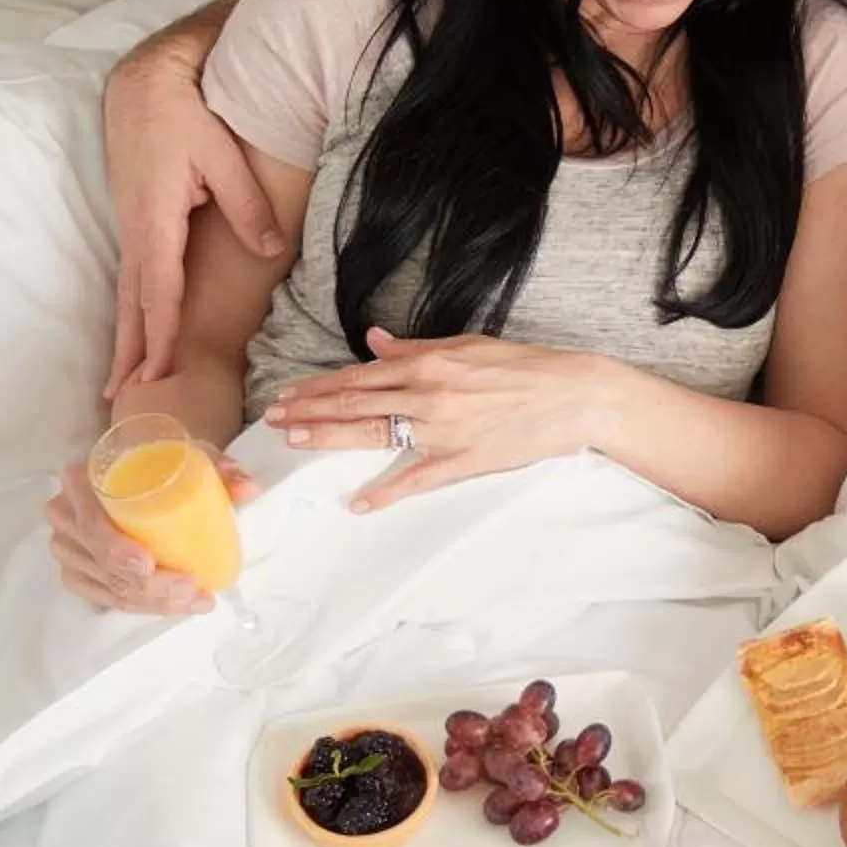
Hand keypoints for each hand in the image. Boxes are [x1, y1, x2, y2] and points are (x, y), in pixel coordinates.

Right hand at [43, 452, 256, 613]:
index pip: (90, 522)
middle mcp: (65, 514)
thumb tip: (247, 488)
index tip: (149, 564)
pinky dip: (142, 606)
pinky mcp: (77, 572)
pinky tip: (175, 606)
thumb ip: (218, 468)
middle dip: (148, 585)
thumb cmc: (162, 464)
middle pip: (101, 562)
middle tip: (191, 589)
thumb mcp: (190, 456)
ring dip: (152, 601)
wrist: (142, 472)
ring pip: (106, 586)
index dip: (115, 548)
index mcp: (81, 480)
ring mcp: (67, 548)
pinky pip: (106, 599)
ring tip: (196, 600)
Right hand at [104, 53, 282, 396]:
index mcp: (156, 219)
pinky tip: (132, 331)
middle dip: (130, 351)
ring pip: (127, 292)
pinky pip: (132, 275)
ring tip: (116, 380)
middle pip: (133, 302)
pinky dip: (130, 309)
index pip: (160, 289)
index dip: (161, 333)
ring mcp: (130, 226)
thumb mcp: (222, 154)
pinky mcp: (135, 220)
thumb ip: (246, 204)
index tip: (159, 371)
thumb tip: (270, 248)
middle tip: (121, 398)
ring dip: (124, 336)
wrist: (144, 83)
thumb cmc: (183, 114)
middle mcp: (137, 229)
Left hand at [265, 331, 623, 510]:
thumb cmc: (526, 367)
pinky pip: (415, 480)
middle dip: (309, 410)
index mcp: (429, 364)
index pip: (359, 376)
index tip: (289, 392)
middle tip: (273, 419)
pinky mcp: (463, 460)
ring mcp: (443, 430)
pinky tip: (358, 503)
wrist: (574, 394)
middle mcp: (428, 395)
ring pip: (374, 435)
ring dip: (329, 439)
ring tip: (295, 441)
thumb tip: (375, 343)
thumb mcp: (469, 345)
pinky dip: (385, 492)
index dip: (319, 386)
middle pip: (354, 404)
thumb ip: (417, 349)